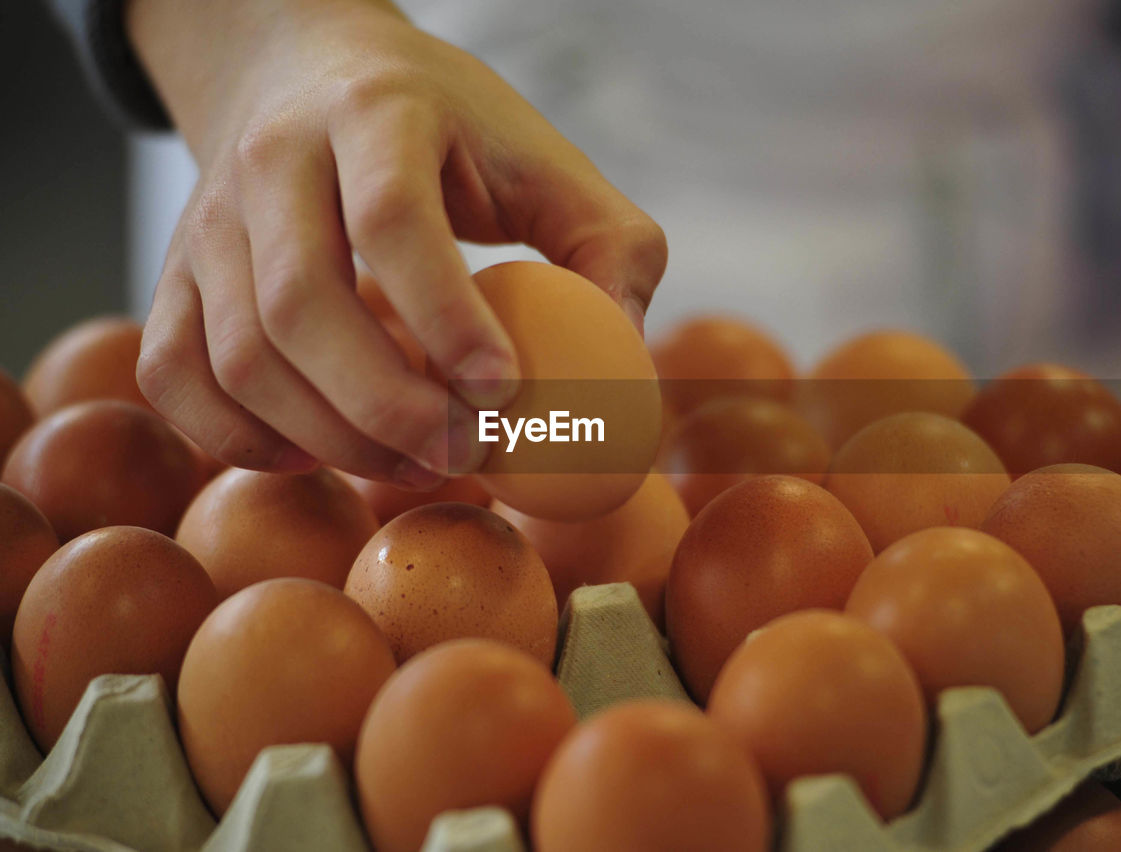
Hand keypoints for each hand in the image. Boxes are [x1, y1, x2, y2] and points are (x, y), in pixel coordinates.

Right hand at [127, 0, 665, 486]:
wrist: (307, 73)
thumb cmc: (448, 131)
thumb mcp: (545, 160)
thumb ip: (610, 249)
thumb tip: (628, 366)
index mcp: (375, 113)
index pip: (393, 219)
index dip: (446, 318)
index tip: (503, 391)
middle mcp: (273, 159)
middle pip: (300, 303)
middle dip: (387, 406)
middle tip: (465, 453)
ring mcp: (209, 219)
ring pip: (239, 354)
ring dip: (330, 437)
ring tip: (419, 462)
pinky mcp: (175, 272)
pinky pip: (176, 375)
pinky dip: (238, 438)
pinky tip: (316, 452)